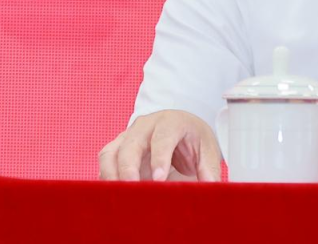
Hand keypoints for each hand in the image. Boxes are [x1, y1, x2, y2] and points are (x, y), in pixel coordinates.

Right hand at [98, 109, 221, 181]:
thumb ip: (208, 168)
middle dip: (129, 168)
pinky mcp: (118, 147)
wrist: (180, 127)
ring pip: (111, 152)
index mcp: (171, 122)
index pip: (163, 137)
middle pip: (131, 144)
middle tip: (134, 190)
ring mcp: (129, 135)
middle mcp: (146, 125)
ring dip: (112, 174)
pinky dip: (106, 177)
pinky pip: (105, 160)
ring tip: (119, 195)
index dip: (159, 158)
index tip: (159, 179)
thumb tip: (212, 188)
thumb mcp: (207, 149)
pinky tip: (113, 193)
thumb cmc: (193, 139)